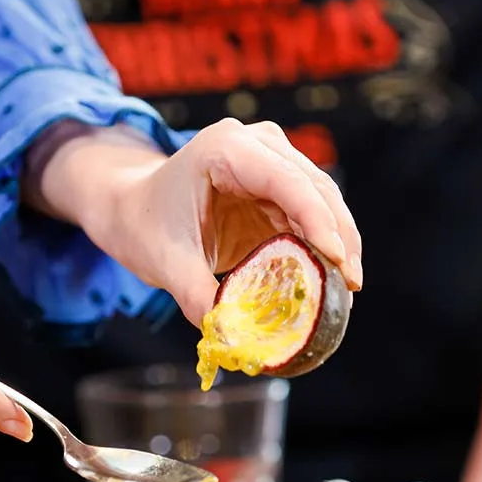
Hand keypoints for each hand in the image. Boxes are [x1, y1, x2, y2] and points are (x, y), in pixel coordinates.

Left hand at [26, 119, 362, 324]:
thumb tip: (229, 336)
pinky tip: (331, 280)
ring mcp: (273, 161)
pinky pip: (312, 216)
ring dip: (339, 243)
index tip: (336, 260)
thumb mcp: (163, 261)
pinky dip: (323, 247)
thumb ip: (196, 295)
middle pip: (315, 189)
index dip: (317, 220)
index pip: (286, 182)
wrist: (131, 207)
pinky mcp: (279, 186)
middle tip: (350, 286)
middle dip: (338, 237)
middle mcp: (257, 145)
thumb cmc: (143, 224)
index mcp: (225, 149)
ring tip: (347, 290)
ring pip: (323, 201)